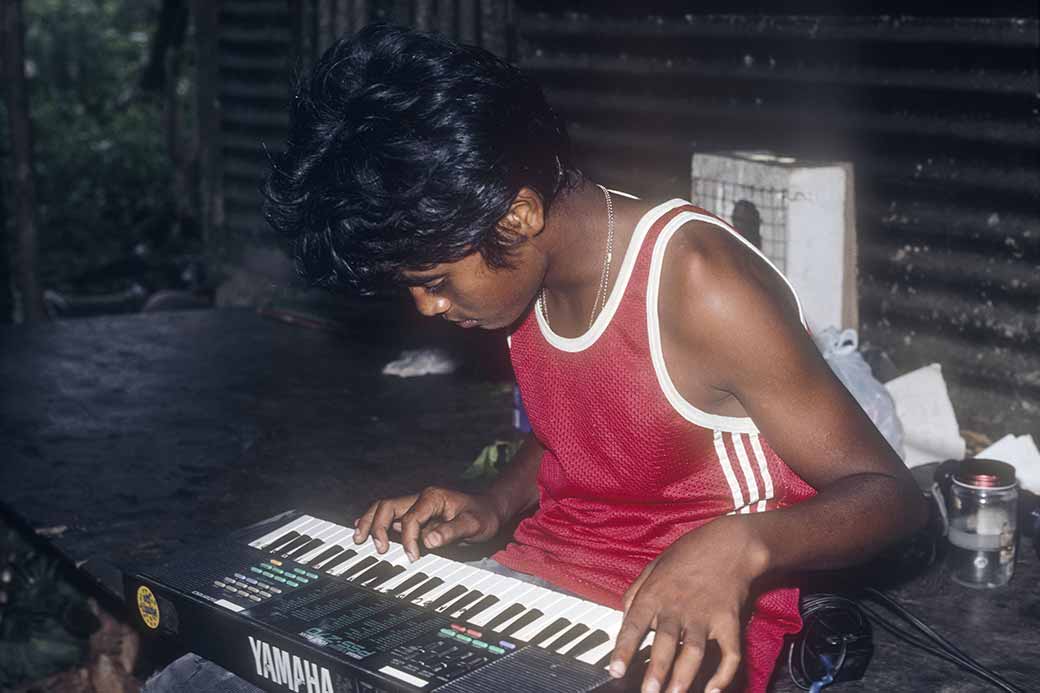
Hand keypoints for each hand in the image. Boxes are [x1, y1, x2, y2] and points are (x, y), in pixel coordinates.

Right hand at [353, 486, 503, 560]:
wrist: (490, 510)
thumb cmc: (483, 516)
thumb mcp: (474, 525)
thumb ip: (452, 532)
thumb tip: (428, 542)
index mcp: (432, 497)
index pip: (410, 518)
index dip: (408, 539)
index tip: (413, 558)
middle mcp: (420, 498)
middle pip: (387, 506)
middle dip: (377, 526)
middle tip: (377, 548)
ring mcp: (415, 506)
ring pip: (384, 509)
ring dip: (369, 522)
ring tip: (358, 538)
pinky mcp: (414, 516)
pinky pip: (389, 517)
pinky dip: (375, 523)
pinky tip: (363, 530)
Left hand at [609, 518, 766, 692]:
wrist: (730, 543)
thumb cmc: (690, 552)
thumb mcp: (654, 565)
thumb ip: (636, 592)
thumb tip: (624, 615)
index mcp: (656, 593)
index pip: (634, 624)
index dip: (623, 649)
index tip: (615, 670)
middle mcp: (678, 606)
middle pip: (665, 643)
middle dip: (656, 671)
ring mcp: (705, 615)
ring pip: (693, 652)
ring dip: (684, 677)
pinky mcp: (729, 622)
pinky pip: (729, 653)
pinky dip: (723, 674)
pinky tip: (713, 690)